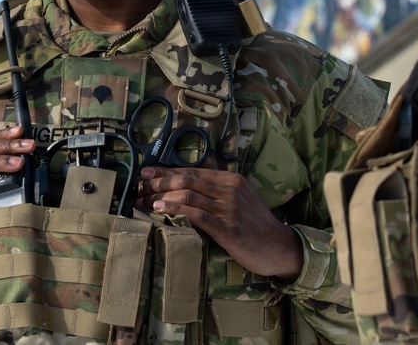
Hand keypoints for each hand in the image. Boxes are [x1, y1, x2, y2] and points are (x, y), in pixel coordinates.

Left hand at [135, 166, 303, 280]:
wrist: (279, 247)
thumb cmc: (256, 226)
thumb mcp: (240, 200)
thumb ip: (217, 192)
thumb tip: (186, 190)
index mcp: (231, 180)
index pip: (192, 171)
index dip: (166, 171)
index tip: (146, 173)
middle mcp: (229, 189)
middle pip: (186, 179)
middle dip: (158, 182)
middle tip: (138, 186)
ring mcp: (229, 208)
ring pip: (188, 194)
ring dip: (161, 196)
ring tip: (142, 199)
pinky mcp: (227, 227)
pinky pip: (196, 214)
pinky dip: (175, 208)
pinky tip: (161, 208)